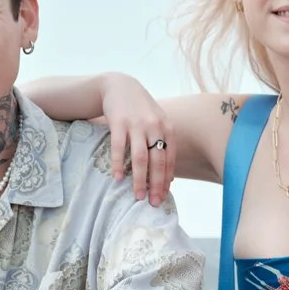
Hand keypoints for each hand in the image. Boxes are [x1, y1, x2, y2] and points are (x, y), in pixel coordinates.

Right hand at [100, 73, 174, 206]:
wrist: (120, 86)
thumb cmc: (140, 109)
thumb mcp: (157, 122)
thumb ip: (164, 145)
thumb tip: (170, 176)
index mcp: (167, 128)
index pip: (169, 159)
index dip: (166, 180)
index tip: (163, 197)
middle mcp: (155, 126)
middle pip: (157, 161)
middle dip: (156, 184)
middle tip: (153, 203)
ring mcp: (137, 124)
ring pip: (140, 158)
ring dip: (139, 179)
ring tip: (137, 196)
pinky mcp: (119, 122)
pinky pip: (119, 148)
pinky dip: (119, 165)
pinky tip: (118, 178)